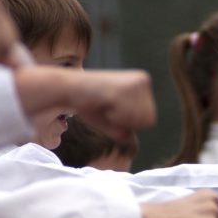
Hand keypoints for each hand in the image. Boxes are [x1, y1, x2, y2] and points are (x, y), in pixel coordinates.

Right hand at [15, 67, 156, 140]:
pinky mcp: (125, 88)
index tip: (111, 108)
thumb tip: (131, 137)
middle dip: (125, 121)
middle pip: (147, 121)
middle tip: (106, 105)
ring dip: (118, 119)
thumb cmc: (90, 104)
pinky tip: (103, 101)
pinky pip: (126, 118)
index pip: (149, 120)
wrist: (68, 88)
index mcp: (143, 85)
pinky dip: (113, 117)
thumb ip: (128, 128)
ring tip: (105, 102)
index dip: (128, 123)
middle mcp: (144, 81)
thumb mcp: (114, 119)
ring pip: (138, 121)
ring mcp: (136, 83)